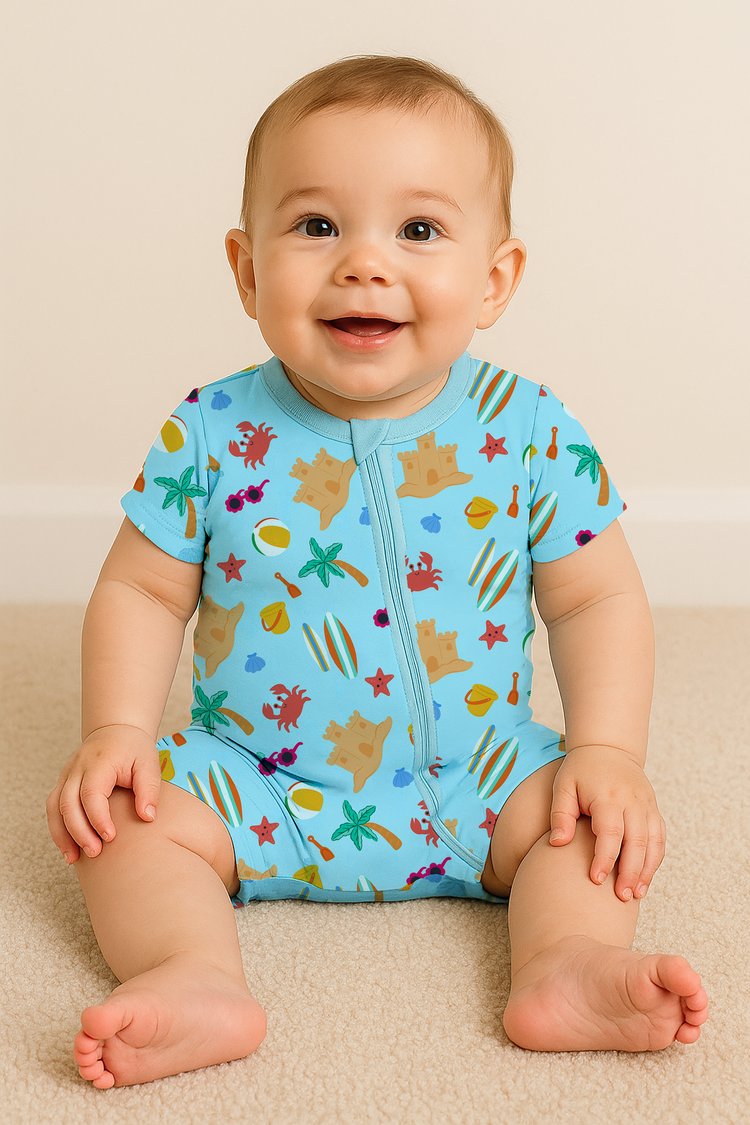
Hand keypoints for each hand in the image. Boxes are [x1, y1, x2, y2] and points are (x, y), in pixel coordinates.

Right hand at [46, 724, 161, 863]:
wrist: (115, 729)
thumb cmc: (134, 749)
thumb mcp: (149, 764)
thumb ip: (149, 789)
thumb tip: (147, 817)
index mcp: (98, 763)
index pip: (91, 794)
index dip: (97, 818)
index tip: (110, 837)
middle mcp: (77, 768)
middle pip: (68, 803)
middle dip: (79, 832)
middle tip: (96, 852)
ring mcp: (66, 775)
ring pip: (54, 807)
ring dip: (62, 834)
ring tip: (74, 858)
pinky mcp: (63, 783)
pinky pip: (53, 808)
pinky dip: (58, 829)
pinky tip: (68, 849)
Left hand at [548, 745, 665, 901]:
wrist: (608, 748)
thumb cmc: (580, 770)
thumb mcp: (563, 786)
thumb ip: (560, 815)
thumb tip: (558, 844)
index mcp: (608, 796)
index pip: (610, 833)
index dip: (604, 858)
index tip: (596, 880)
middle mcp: (632, 801)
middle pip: (637, 842)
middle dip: (630, 872)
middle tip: (622, 897)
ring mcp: (646, 805)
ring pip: (653, 842)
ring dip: (647, 870)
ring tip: (636, 894)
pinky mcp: (653, 809)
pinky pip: (660, 838)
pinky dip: (655, 859)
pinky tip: (645, 878)